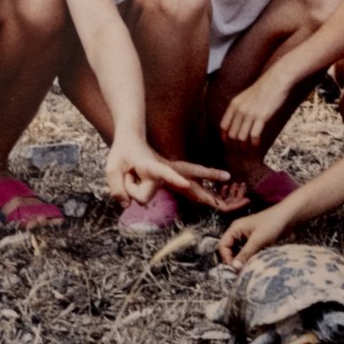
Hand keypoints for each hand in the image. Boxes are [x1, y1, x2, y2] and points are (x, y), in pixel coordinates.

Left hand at [105, 139, 248, 211]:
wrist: (130, 138)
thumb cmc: (122, 153)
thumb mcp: (113, 169)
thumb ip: (119, 189)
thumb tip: (130, 205)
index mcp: (152, 164)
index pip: (164, 173)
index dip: (174, 178)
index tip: (185, 183)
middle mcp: (166, 167)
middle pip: (190, 171)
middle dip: (208, 174)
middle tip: (227, 175)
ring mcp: (171, 171)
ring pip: (194, 178)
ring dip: (210, 182)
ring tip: (230, 182)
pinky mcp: (171, 177)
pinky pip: (188, 185)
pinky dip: (201, 191)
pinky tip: (216, 198)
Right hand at [218, 206, 289, 268]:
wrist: (289, 216)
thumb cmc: (272, 224)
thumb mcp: (257, 240)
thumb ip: (245, 254)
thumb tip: (233, 268)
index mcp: (235, 228)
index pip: (223, 246)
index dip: (226, 258)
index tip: (234, 269)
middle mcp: (239, 232)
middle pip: (230, 250)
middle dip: (234, 260)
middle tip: (241, 271)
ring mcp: (247, 236)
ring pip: (240, 252)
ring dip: (243, 260)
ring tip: (249, 267)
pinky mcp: (256, 240)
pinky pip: (248, 251)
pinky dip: (250, 257)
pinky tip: (255, 262)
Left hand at [220, 72, 292, 148]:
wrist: (278, 80)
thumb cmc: (265, 88)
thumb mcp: (247, 96)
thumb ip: (240, 107)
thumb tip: (239, 122)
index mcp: (234, 105)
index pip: (223, 126)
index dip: (225, 138)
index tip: (229, 145)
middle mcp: (239, 110)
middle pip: (231, 135)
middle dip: (234, 146)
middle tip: (240, 152)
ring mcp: (250, 114)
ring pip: (241, 138)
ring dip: (244, 147)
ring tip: (248, 151)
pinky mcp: (262, 117)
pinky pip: (254, 136)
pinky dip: (254, 144)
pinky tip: (257, 145)